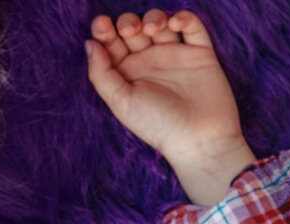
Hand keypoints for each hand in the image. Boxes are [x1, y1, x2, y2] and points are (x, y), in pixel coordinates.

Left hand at [86, 9, 256, 204]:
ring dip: (153, 17)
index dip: (103, 30)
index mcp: (126, 73)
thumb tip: (89, 43)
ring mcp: (175, 55)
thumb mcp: (121, 102)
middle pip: (133, 28)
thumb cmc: (157, 125)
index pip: (111, 43)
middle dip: (127, 22)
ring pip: (160, 23)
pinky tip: (174, 23)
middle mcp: (149, 61)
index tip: (101, 25)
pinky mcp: (200, 54)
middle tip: (130, 31)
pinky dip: (184, 17)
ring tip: (151, 29)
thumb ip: (101, 73)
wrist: (200, 139)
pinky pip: (192, 27)